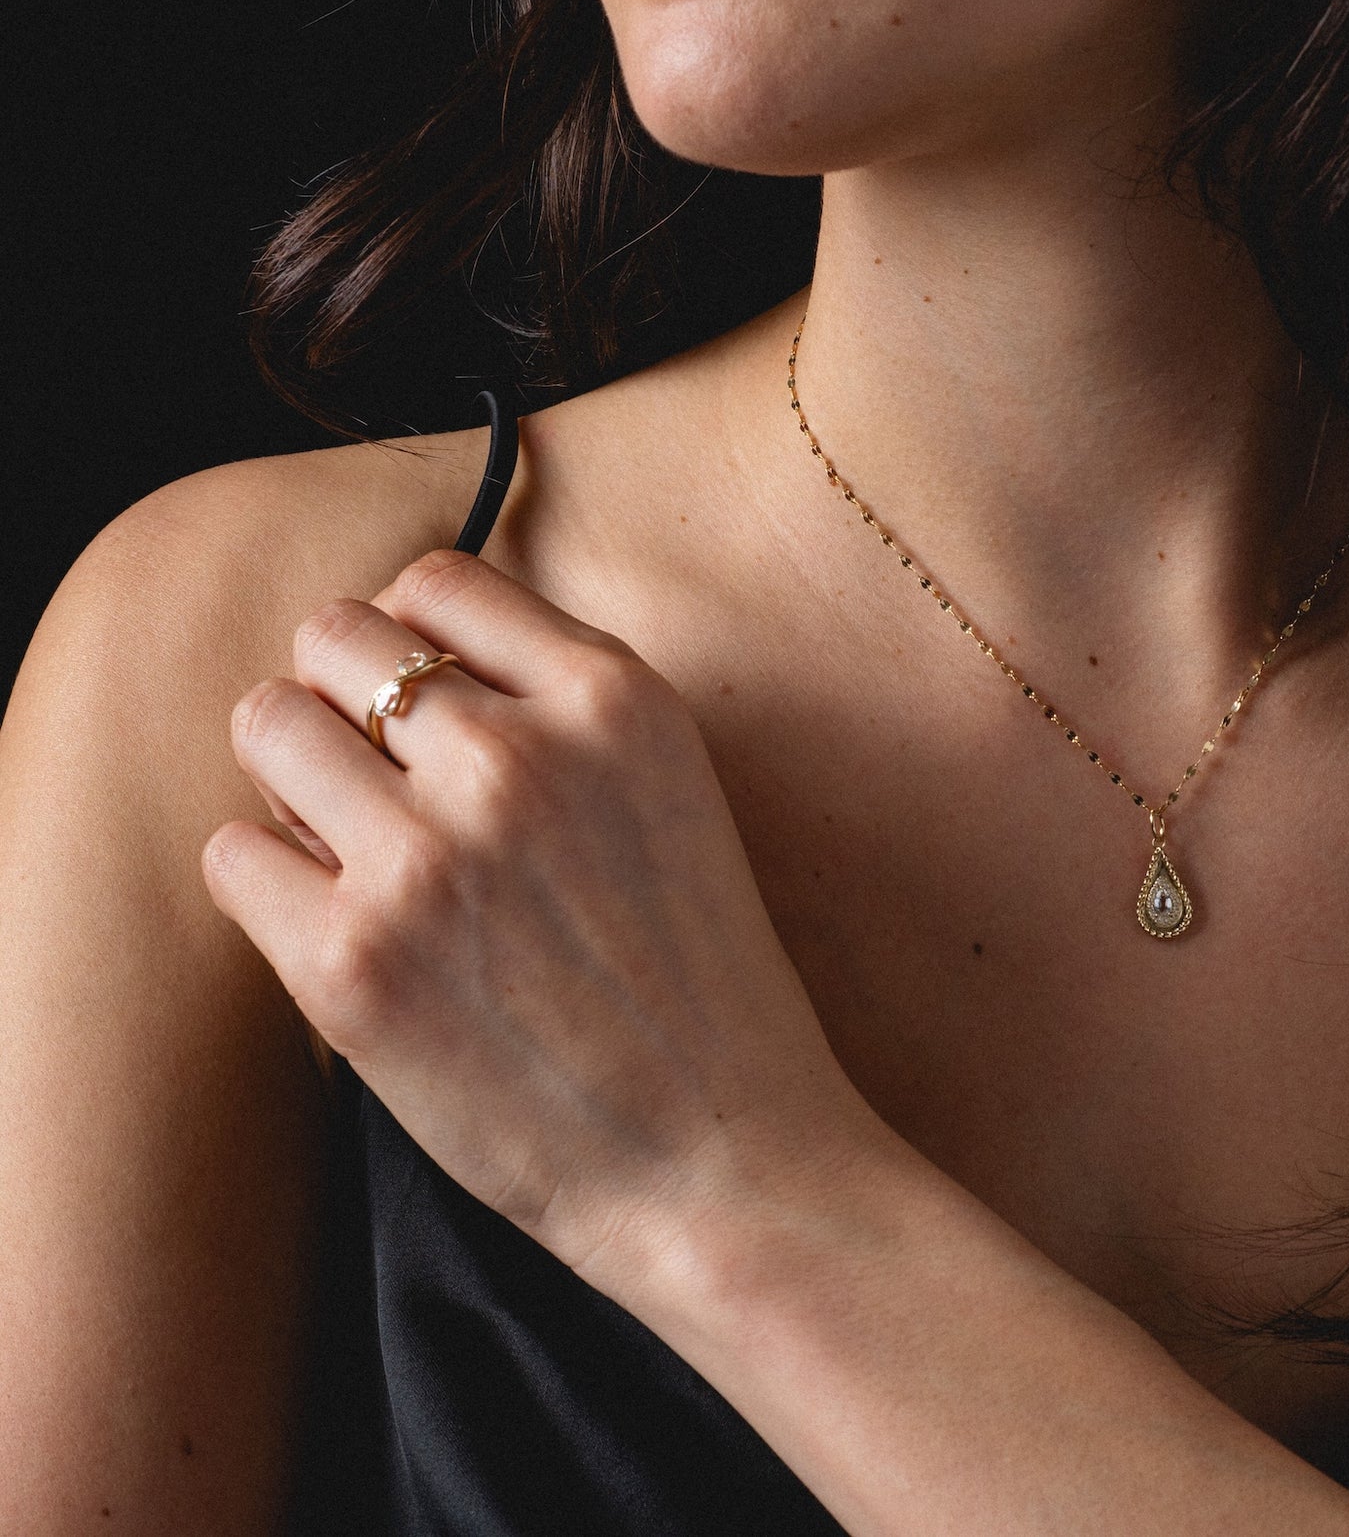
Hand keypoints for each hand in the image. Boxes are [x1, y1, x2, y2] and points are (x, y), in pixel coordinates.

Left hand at [202, 549, 873, 1297]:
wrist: (722, 1158)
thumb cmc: (699, 987)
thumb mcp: (672, 793)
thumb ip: (564, 712)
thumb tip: (414, 666)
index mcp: (615, 700)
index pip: (439, 581)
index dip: (412, 639)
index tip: (420, 704)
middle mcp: (518, 753)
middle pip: (334, 635)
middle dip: (339, 697)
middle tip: (376, 781)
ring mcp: (430, 853)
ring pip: (267, 725)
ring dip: (293, 777)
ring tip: (350, 848)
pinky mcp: (353, 961)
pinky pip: (234, 853)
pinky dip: (269, 883)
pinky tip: (338, 928)